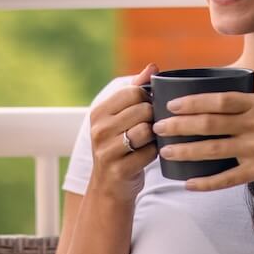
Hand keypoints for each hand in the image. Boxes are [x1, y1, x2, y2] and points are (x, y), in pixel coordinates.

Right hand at [88, 63, 157, 200]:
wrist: (109, 187)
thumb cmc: (120, 146)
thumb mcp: (122, 117)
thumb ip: (136, 89)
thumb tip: (153, 66)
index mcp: (99, 112)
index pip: (134, 91)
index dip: (148, 99)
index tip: (148, 109)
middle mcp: (98, 129)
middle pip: (143, 109)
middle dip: (153, 118)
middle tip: (151, 128)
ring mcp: (106, 150)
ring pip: (146, 130)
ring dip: (155, 137)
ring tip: (150, 141)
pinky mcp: (118, 169)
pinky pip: (150, 152)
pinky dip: (154, 154)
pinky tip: (148, 156)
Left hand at [152, 91, 253, 192]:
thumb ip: (248, 106)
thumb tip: (214, 101)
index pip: (219, 99)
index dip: (192, 101)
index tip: (171, 105)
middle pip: (210, 122)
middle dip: (179, 125)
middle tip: (157, 127)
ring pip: (214, 149)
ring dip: (186, 151)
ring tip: (166, 151)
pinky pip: (228, 177)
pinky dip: (206, 182)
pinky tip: (189, 183)